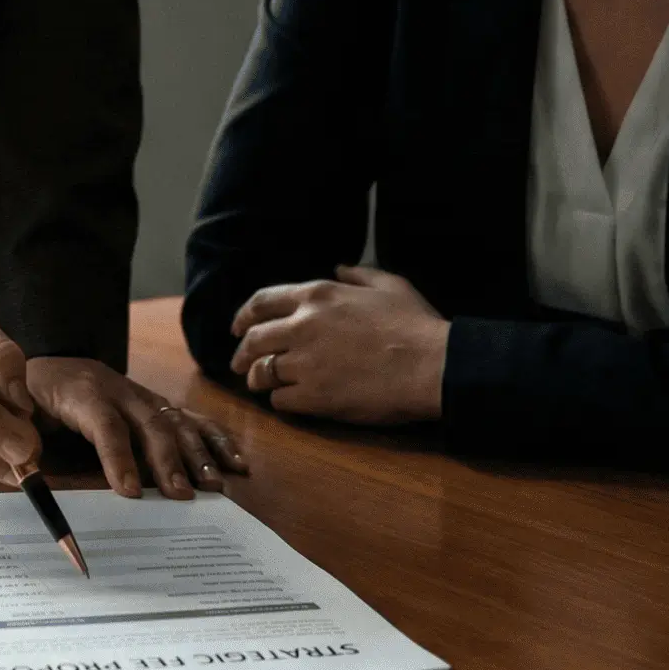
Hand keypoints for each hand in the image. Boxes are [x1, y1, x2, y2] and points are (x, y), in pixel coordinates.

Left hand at [26, 358, 246, 498]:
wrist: (46, 359)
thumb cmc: (29, 397)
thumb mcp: (18, 415)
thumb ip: (24, 445)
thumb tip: (28, 480)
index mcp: (79, 391)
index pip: (104, 423)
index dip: (117, 457)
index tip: (128, 492)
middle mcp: (117, 388)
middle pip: (149, 422)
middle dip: (167, 460)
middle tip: (181, 496)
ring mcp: (140, 393)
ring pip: (174, 419)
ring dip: (197, 453)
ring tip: (213, 485)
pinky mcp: (154, 402)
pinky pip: (188, 418)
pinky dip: (214, 439)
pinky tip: (235, 461)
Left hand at [228, 265, 448, 422]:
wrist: (431, 366)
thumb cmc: (414, 323)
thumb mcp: (387, 283)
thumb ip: (357, 274)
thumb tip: (338, 267)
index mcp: (316, 294)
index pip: (261, 301)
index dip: (243, 315)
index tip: (237, 327)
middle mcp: (302, 325)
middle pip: (253, 339)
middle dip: (241, 353)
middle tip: (239, 363)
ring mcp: (306, 362)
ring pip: (262, 372)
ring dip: (257, 379)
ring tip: (259, 385)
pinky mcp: (315, 397)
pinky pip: (280, 400)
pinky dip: (279, 401)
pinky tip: (287, 401)